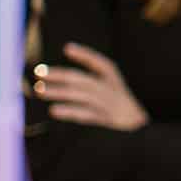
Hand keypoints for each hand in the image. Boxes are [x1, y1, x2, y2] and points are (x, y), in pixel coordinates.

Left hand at [32, 43, 149, 130]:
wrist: (140, 132)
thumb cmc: (120, 109)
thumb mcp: (113, 90)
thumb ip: (91, 81)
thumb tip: (64, 70)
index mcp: (114, 80)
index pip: (101, 63)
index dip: (85, 55)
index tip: (67, 48)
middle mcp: (112, 90)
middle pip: (83, 79)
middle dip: (60, 75)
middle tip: (40, 72)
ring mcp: (109, 106)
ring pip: (81, 95)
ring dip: (59, 92)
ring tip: (40, 90)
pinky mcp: (106, 121)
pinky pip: (85, 115)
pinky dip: (69, 112)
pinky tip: (54, 110)